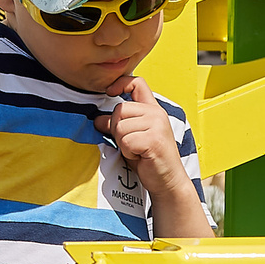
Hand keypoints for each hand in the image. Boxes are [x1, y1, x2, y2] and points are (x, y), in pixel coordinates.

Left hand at [98, 77, 188, 192]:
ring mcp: (157, 125)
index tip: (109, 92)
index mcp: (153, 109)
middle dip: (116, 129)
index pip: (137, 82)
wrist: (168, 181)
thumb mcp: (131, 138)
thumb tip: (97, 119)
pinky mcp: (154, 139)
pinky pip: (126, 141)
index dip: (120, 83)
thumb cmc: (149, 160)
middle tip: (130, 143)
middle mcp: (156, 113)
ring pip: (120, 127)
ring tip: (137, 150)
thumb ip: (118, 125)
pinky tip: (140, 156)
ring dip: (123, 143)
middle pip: (119, 110)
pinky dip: (128, 152)